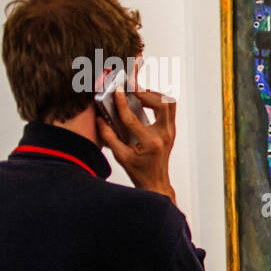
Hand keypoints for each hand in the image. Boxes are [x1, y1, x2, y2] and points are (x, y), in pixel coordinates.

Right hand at [97, 82, 176, 204]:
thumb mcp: (120, 156)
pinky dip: (159, 101)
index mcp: (150, 142)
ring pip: (169, 104)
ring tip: (139, 93)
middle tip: (131, 89)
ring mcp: (170, 132)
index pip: (134, 118)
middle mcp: (164, 135)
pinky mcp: (171, 130)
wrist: (155, 181)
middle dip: (145, 93)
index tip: (117, 91)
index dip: (123, 104)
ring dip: (154, 95)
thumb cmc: (139, 171)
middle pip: (161, 104)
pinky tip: (146, 100)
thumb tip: (99, 118)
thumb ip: (109, 136)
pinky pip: (170, 109)